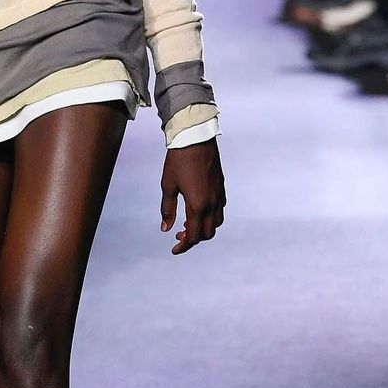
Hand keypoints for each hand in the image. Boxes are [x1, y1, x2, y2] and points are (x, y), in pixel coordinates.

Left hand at [160, 138, 225, 254]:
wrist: (195, 139)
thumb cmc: (178, 161)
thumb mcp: (168, 186)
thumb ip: (167, 209)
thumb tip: (165, 228)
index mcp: (197, 205)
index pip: (194, 236)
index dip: (184, 246)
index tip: (174, 248)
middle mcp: (212, 203)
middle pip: (208, 233)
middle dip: (194, 239)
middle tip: (179, 235)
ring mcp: (219, 195)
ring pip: (217, 223)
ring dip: (204, 228)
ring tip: (189, 224)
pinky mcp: (221, 187)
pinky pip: (220, 209)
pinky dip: (211, 216)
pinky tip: (199, 210)